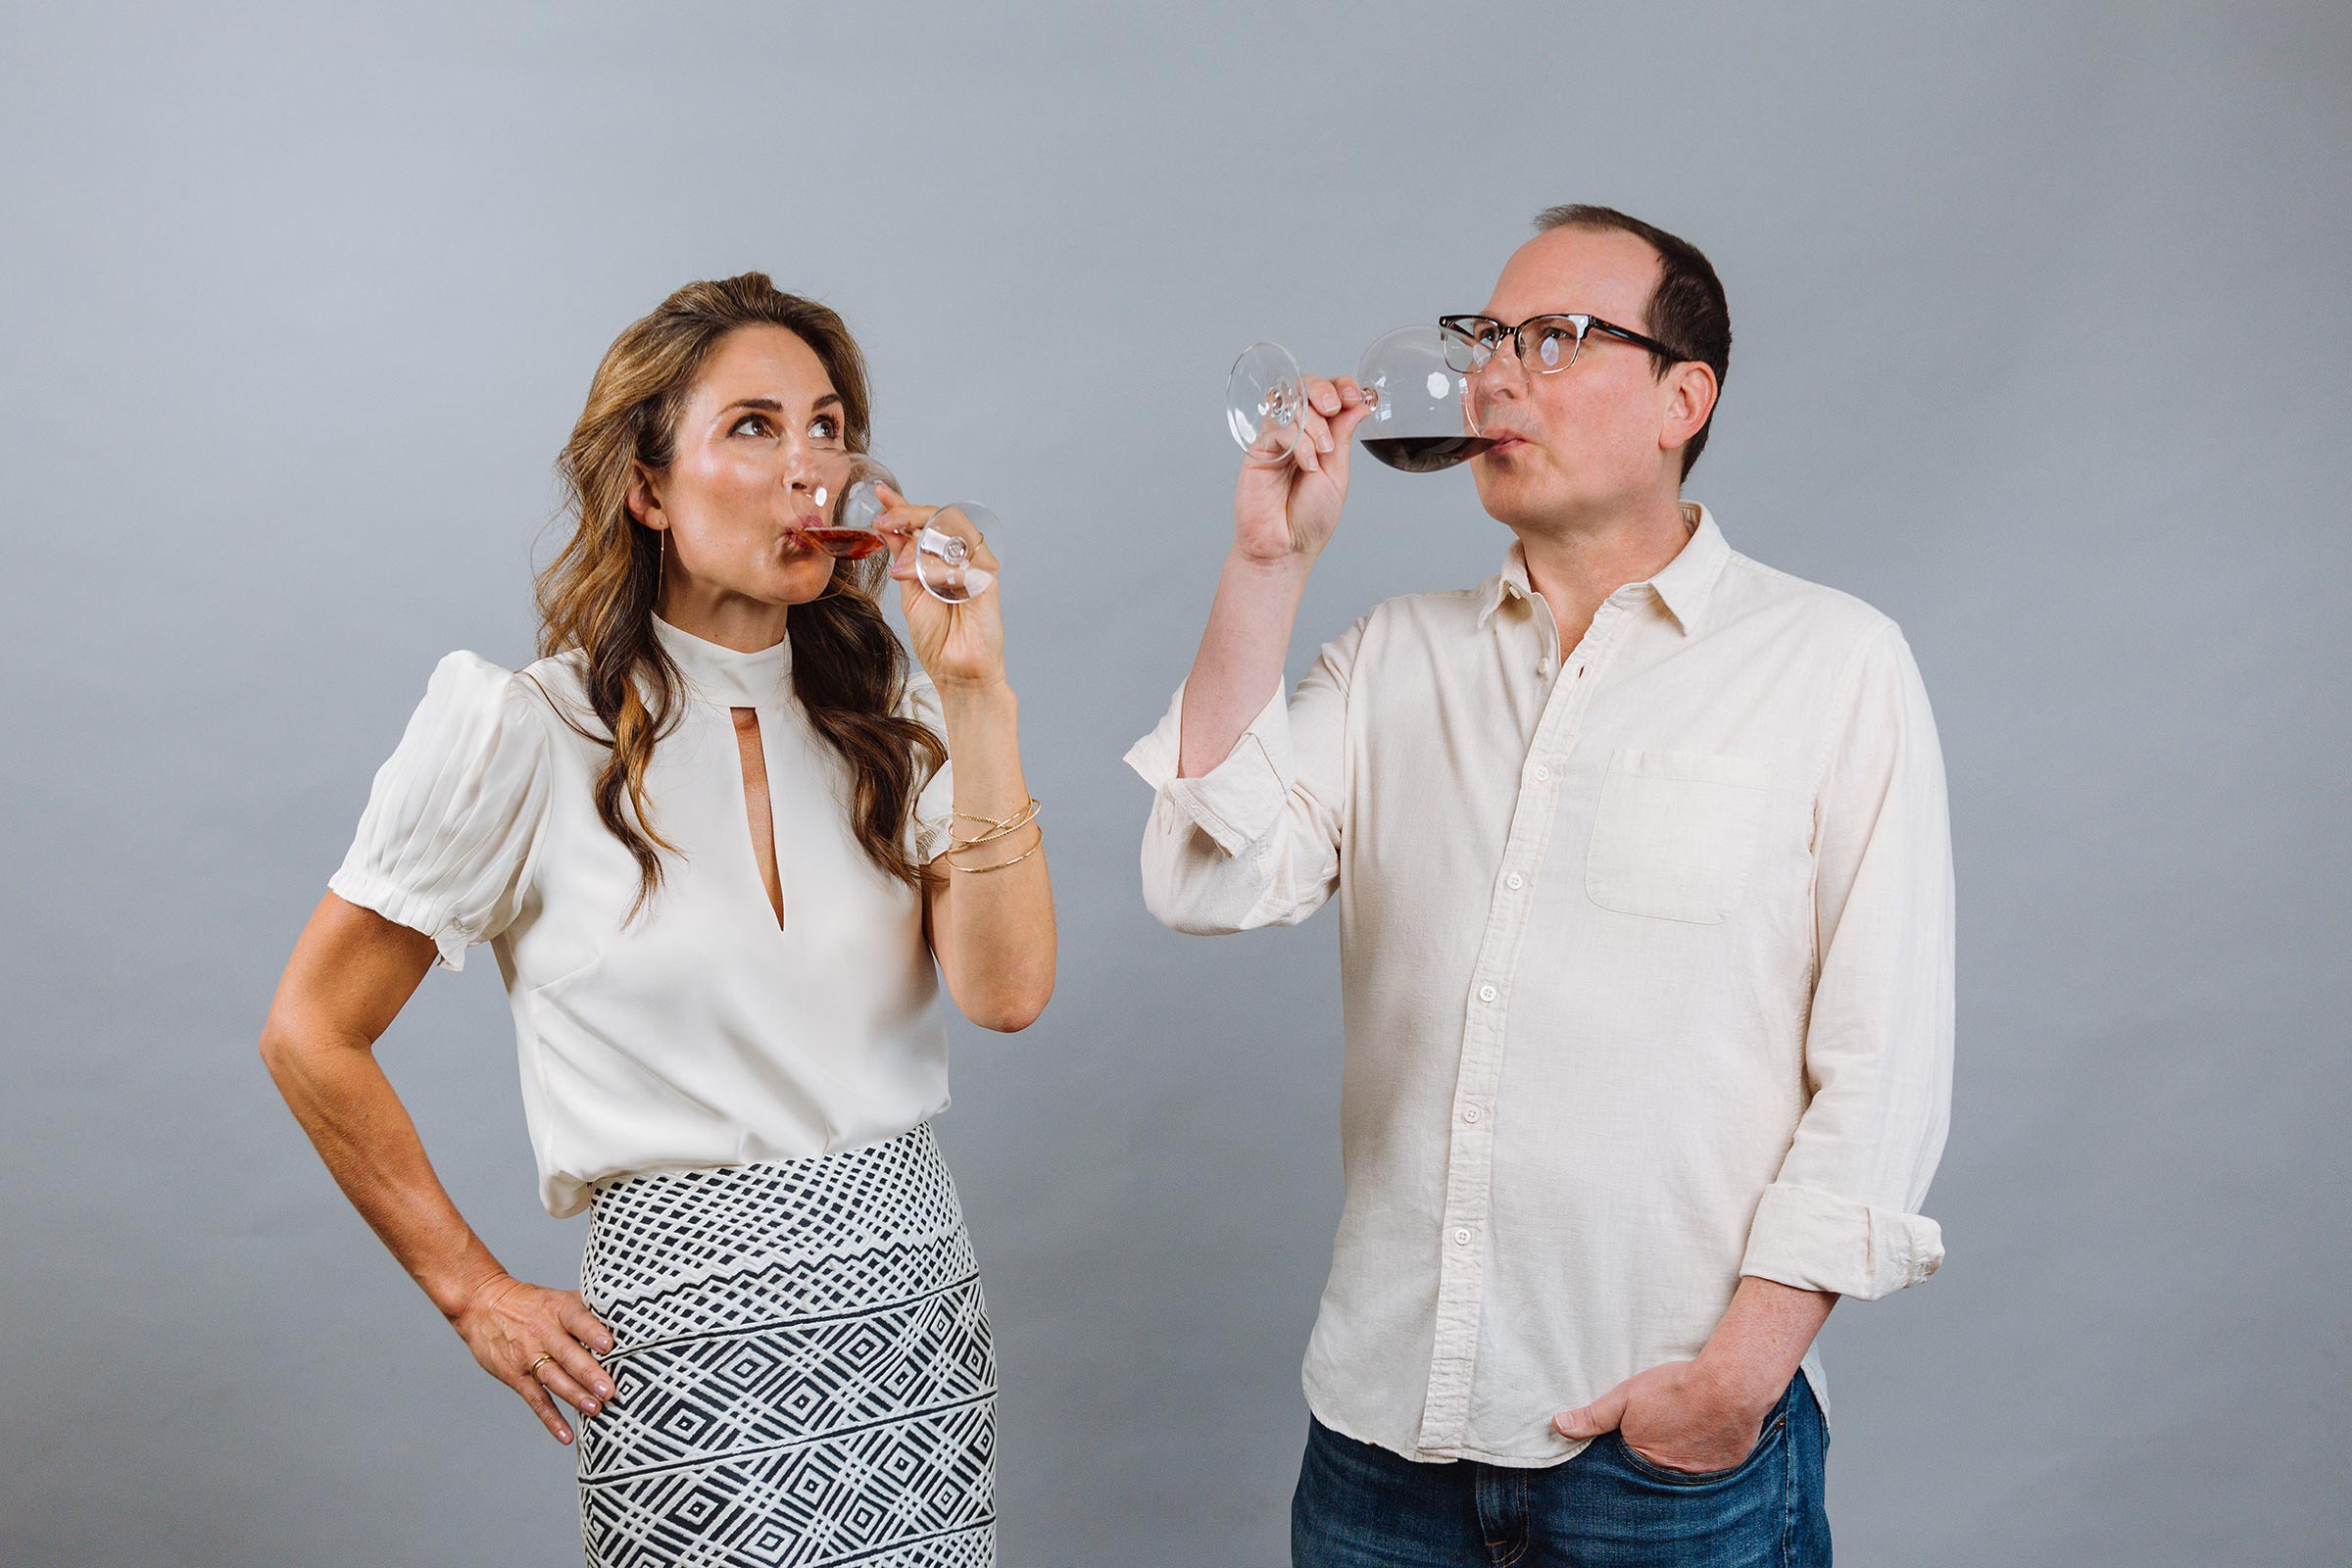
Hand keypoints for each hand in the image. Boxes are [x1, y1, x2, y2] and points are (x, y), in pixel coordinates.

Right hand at [449, 1271, 615, 1446]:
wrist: (482, 1304)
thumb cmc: (531, 1302)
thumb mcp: (558, 1297)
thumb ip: (589, 1308)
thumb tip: (628, 1316)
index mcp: (558, 1310)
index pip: (578, 1320)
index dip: (593, 1332)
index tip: (610, 1345)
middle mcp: (544, 1333)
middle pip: (568, 1354)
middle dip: (590, 1374)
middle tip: (610, 1390)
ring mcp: (528, 1356)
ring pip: (554, 1378)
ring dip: (575, 1396)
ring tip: (596, 1409)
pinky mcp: (516, 1376)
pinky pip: (535, 1400)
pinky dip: (550, 1419)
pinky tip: (565, 1434)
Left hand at [873, 482, 1007, 694]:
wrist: (955, 671)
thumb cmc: (938, 636)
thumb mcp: (909, 590)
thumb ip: (902, 558)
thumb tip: (885, 528)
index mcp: (943, 557)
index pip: (925, 522)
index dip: (903, 505)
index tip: (879, 493)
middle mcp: (963, 556)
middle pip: (941, 518)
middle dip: (909, 514)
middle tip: (883, 521)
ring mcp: (977, 566)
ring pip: (952, 533)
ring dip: (920, 542)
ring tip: (898, 563)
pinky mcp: (987, 581)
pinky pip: (960, 562)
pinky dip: (934, 567)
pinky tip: (916, 577)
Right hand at [1233, 374, 1373, 566]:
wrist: (1286, 547)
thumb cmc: (1310, 517)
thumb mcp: (1338, 472)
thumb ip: (1343, 436)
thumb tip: (1360, 404)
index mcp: (1321, 435)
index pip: (1328, 394)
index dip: (1340, 386)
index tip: (1353, 395)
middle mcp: (1297, 432)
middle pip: (1305, 387)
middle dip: (1323, 390)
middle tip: (1334, 408)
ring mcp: (1276, 439)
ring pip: (1291, 403)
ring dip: (1314, 422)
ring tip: (1323, 451)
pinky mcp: (1259, 450)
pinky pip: (1278, 428)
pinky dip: (1299, 442)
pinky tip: (1307, 464)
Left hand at [1553, 1359, 1776, 1474]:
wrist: (1729, 1387)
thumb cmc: (1675, 1388)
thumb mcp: (1626, 1397)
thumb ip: (1593, 1416)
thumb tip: (1558, 1425)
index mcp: (1644, 1461)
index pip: (1630, 1468)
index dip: (1632, 1450)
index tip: (1637, 1437)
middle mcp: (1672, 1477)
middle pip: (1658, 1471)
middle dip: (1657, 1458)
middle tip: (1665, 1432)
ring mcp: (1703, 1476)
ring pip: (1686, 1471)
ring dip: (1684, 1458)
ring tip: (1685, 1433)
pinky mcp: (1728, 1467)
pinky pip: (1714, 1466)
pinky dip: (1710, 1455)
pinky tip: (1708, 1434)